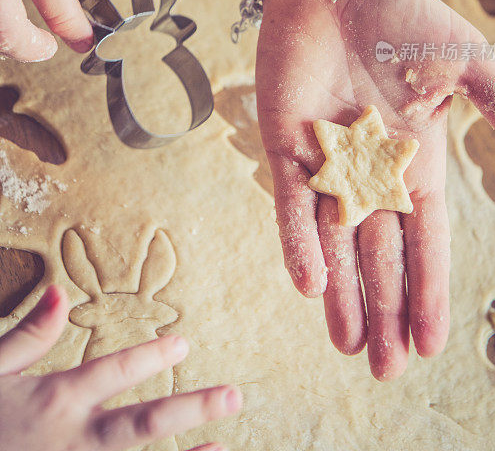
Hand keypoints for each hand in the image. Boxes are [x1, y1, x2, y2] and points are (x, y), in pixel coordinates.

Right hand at [0, 285, 240, 450]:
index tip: (183, 342)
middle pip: (141, 426)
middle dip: (190, 409)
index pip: (112, 371)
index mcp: (55, 402)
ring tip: (225, 448)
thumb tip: (62, 292)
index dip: (150, 357)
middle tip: (233, 396)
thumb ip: (28, 335)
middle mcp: (73, 441)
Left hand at [256, 0, 494, 380]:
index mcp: (414, 161)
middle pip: (381, 254)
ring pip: (337, 242)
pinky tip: (309, 285)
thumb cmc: (400, 19)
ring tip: (349, 347)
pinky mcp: (287, 145)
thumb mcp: (460, 56)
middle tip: (386, 369)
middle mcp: (370, 173)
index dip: (428, 289)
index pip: (426, 239)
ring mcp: (328, 162)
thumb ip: (493, 94)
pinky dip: (300, 240)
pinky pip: (293, 201)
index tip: (429, 343)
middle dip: (385, 309)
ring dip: (343, 293)